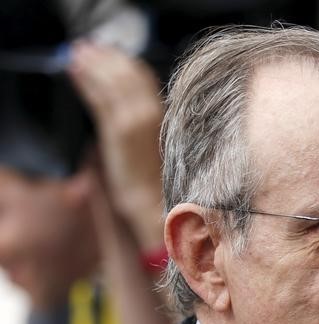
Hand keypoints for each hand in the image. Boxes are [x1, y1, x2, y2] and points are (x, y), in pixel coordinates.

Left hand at [68, 42, 164, 249]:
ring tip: (78, 55)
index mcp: (164, 115)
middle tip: (88, 48)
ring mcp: (134, 120)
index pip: (144, 77)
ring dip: (93, 64)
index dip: (125, 62)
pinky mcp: (118, 130)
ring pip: (112, 81)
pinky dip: (87, 81)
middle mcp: (151, 113)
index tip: (108, 52)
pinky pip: (100, 98)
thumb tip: (124, 104)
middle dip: (106, 57)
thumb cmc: (154, 179)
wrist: (153, 201)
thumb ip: (144, 121)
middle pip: (127, 73)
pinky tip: (76, 72)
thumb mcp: (155, 143)